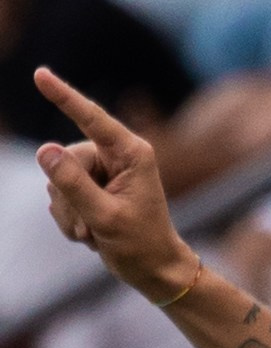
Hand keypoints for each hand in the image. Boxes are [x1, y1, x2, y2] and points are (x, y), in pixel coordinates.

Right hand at [28, 66, 189, 300]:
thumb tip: (44, 150)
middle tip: (87, 228)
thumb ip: (74, 185)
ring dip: (69, 213)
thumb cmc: (142, 246)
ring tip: (92, 234)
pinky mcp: (91, 187)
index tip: (39, 74)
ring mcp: (102, 171)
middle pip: (67, 159)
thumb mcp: (106, 217)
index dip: (63, 96)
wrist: (154, 273)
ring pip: (59, 179)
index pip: (91, 119)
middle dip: (68, 197)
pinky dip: (69, 218)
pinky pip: (61, 194)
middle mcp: (116, 156)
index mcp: (131, 154)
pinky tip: (89, 234)